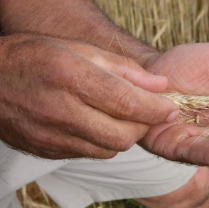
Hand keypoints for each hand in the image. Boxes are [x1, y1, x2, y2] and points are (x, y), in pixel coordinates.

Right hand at [0, 34, 177, 158]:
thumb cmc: (36, 57)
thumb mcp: (80, 49)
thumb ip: (124, 69)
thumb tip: (161, 86)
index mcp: (70, 76)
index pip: (126, 102)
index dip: (155, 109)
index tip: (170, 108)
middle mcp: (60, 110)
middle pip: (123, 135)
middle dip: (144, 126)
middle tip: (146, 113)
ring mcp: (52, 136)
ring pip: (110, 150)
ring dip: (125, 136)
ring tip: (121, 117)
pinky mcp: (48, 152)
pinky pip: (91, 154)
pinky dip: (104, 143)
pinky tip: (98, 126)